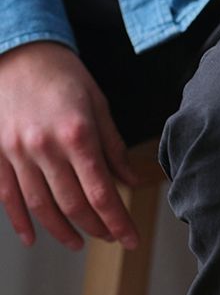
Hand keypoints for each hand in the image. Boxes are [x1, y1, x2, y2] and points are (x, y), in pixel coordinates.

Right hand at [0, 41, 138, 250]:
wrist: (16, 52)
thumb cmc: (62, 76)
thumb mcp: (98, 105)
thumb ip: (114, 147)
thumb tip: (131, 181)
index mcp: (77, 135)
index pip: (101, 193)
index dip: (118, 221)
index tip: (131, 238)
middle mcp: (45, 148)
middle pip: (73, 204)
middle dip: (96, 228)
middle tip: (112, 238)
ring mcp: (15, 153)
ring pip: (40, 206)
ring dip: (61, 230)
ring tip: (79, 242)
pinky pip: (7, 197)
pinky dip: (20, 221)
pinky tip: (33, 237)